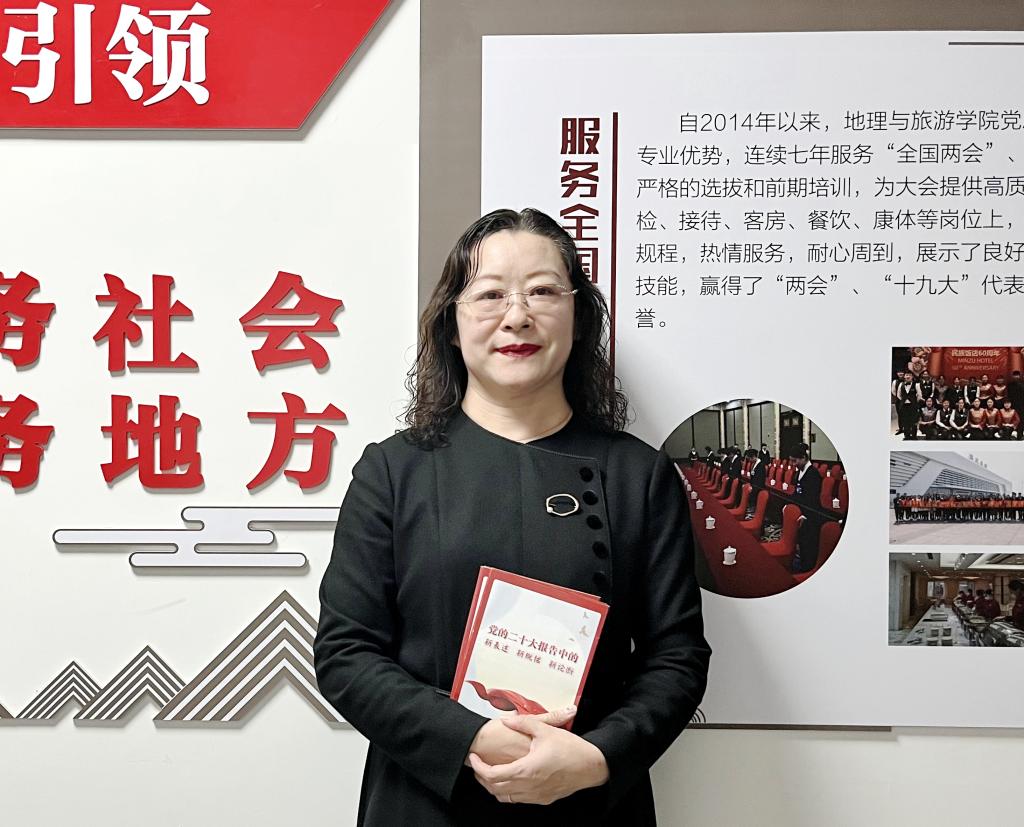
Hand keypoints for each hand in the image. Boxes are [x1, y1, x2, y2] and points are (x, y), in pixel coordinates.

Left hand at [468, 714, 608, 805]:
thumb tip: (507, 720)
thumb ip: (523, 723)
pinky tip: (510, 780)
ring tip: (490, 773)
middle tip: (477, 766)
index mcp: (526, 769)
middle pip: (495, 789)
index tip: (474, 758)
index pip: (493, 774)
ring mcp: (536, 795)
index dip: (479, 767)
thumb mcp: (545, 730)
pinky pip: (519, 800)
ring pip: (505, 798)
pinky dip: (508, 792)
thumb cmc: (571, 749)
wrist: (591, 766)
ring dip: (494, 787)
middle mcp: (529, 786)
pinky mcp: (543, 799)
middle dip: (482, 778)